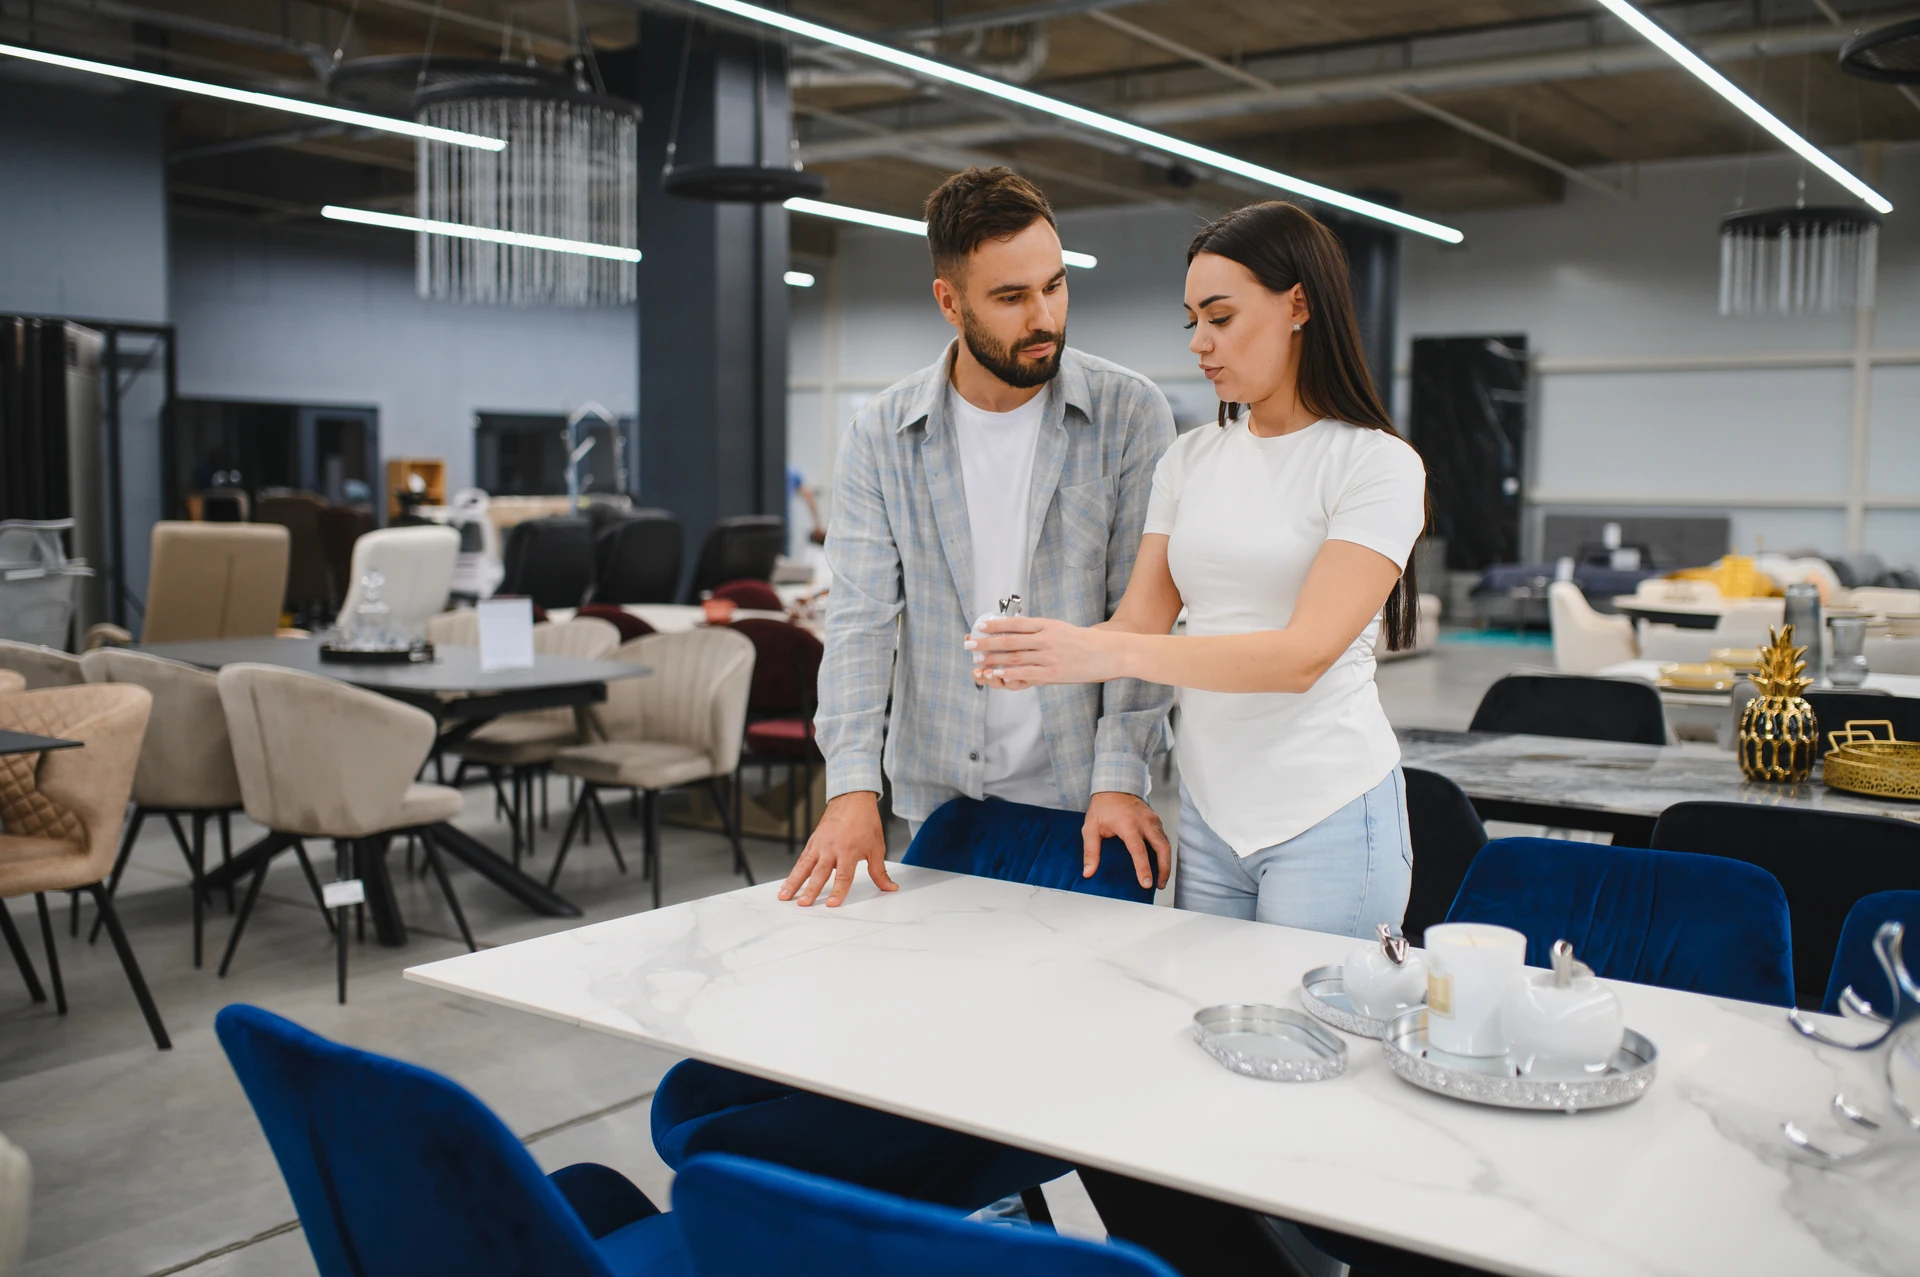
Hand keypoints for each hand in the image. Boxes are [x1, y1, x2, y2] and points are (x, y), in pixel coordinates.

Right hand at [778, 791, 896, 906]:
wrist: (852, 799)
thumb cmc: (865, 822)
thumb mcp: (876, 847)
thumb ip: (879, 871)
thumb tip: (890, 888)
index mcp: (849, 850)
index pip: (843, 875)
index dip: (838, 891)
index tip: (832, 903)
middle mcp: (831, 848)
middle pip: (819, 873)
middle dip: (810, 890)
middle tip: (803, 903)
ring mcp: (819, 845)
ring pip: (804, 867)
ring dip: (793, 882)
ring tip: (784, 897)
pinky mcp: (813, 842)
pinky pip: (802, 859)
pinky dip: (793, 872)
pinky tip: (787, 884)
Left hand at [967, 617, 1122, 688]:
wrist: (1109, 653)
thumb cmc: (1084, 642)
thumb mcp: (1061, 629)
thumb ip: (1040, 631)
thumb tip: (1016, 629)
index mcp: (1047, 625)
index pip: (1015, 624)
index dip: (995, 625)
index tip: (980, 626)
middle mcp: (1046, 638)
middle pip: (1010, 641)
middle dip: (987, 642)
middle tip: (969, 643)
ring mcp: (1050, 656)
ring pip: (1015, 658)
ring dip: (993, 659)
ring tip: (977, 660)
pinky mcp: (1054, 673)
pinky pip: (1027, 673)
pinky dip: (1009, 673)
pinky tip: (996, 673)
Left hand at [1083, 791, 1171, 890]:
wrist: (1115, 785)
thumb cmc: (1102, 808)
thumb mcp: (1090, 828)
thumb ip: (1090, 851)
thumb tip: (1088, 872)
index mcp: (1128, 825)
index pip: (1139, 851)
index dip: (1144, 869)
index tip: (1147, 884)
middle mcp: (1145, 822)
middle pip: (1162, 848)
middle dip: (1164, 869)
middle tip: (1159, 885)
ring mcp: (1153, 820)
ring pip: (1166, 844)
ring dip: (1166, 862)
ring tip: (1160, 879)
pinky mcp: (1156, 820)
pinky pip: (1163, 838)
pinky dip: (1163, 852)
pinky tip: (1159, 862)